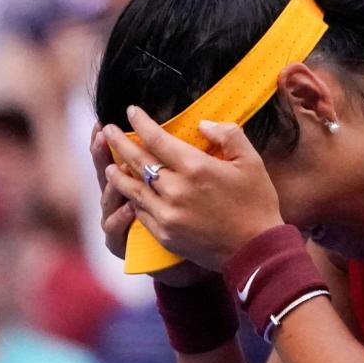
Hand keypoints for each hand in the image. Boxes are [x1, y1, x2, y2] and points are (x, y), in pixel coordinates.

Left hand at [101, 109, 283, 272]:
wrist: (255, 251)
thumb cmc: (257, 203)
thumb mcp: (251, 162)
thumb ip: (228, 135)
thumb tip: (203, 124)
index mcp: (196, 168)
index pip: (157, 139)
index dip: (141, 123)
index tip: (131, 111)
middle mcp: (176, 189)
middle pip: (137, 161)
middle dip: (118, 142)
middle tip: (106, 130)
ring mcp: (167, 214)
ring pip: (132, 188)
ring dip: (118, 173)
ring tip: (109, 163)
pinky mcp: (165, 234)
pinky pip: (140, 212)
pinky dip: (132, 199)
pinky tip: (129, 193)